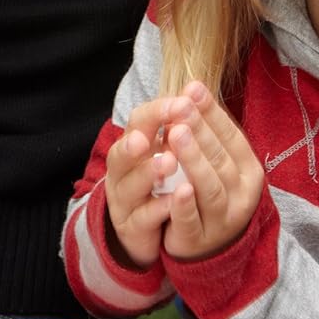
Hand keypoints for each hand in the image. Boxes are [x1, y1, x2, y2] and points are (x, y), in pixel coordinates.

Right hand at [104, 94, 177, 267]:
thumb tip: (197, 90)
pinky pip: (143, 218)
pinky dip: (159, 208)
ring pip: (129, 185)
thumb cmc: (160, 182)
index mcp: (132, 146)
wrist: (144, 229)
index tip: (182, 102)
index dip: (157, 112)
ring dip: (149, 171)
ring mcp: (124, 201)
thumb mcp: (166, 150)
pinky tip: (174, 198)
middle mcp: (122, 172)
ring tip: (169, 161)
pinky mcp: (132, 228)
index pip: (137, 121)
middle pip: (123, 153)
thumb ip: (176, 126)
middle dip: (143, 139)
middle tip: (167, 129)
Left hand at [161, 81, 262, 259]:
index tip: (192, 89)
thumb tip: (191, 87)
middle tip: (181, 105)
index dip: (212, 113)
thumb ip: (207, 132)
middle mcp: (241, 195)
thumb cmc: (211, 195)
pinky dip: (185, 205)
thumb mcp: (217, 164)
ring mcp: (223, 220)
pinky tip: (177, 188)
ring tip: (176, 134)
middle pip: (220, 159)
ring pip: (210, 187)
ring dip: (194, 160)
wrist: (211, 251)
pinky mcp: (199, 240)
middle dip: (200, 130)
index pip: (232, 137)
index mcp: (249, 172)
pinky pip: (192, 221)